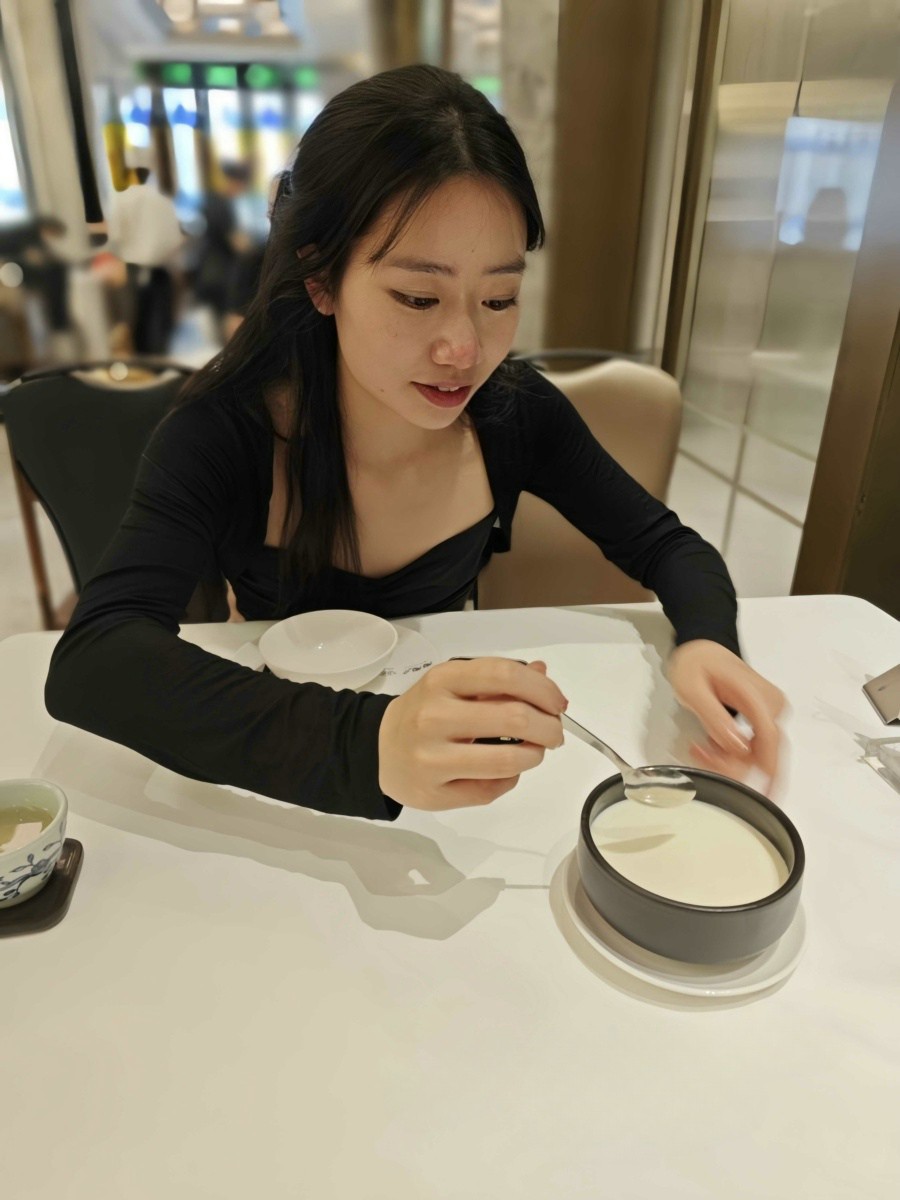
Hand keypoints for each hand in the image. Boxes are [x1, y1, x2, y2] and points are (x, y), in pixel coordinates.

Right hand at [378, 658, 566, 809]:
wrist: (379, 750)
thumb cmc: (425, 712)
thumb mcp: (454, 684)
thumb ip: (498, 679)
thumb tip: (543, 674)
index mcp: (442, 680)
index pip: (506, 675)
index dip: (543, 690)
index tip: (558, 703)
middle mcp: (433, 716)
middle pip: (515, 718)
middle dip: (549, 727)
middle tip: (554, 733)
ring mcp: (431, 758)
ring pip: (508, 761)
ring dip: (534, 756)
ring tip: (534, 752)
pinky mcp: (433, 793)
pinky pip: (490, 790)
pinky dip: (510, 779)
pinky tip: (505, 771)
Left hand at [667, 640, 785, 790]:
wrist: (703, 650)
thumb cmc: (696, 664)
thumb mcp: (692, 689)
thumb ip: (714, 717)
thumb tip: (738, 746)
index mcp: (758, 696)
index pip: (769, 737)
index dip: (769, 770)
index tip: (766, 794)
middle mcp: (772, 706)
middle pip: (765, 752)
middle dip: (735, 766)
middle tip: (701, 755)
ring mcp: (771, 713)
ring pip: (758, 754)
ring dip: (730, 761)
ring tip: (701, 748)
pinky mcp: (765, 720)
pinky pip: (754, 747)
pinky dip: (733, 754)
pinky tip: (711, 746)